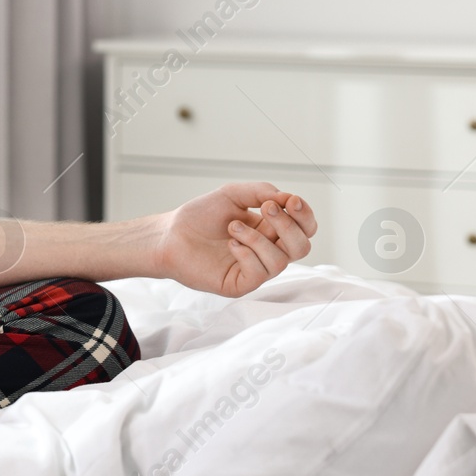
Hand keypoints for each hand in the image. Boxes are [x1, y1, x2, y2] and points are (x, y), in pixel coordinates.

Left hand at [150, 182, 316, 296]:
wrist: (170, 234)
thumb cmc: (200, 216)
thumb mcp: (234, 194)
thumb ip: (262, 191)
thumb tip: (290, 198)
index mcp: (271, 230)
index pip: (305, 228)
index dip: (305, 215)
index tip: (290, 201)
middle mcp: (267, 251)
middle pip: (302, 246)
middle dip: (288, 225)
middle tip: (265, 208)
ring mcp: (255, 270)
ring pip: (281, 261)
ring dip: (259, 238)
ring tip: (233, 226)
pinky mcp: (240, 284)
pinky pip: (259, 273)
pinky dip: (247, 253)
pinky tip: (230, 244)